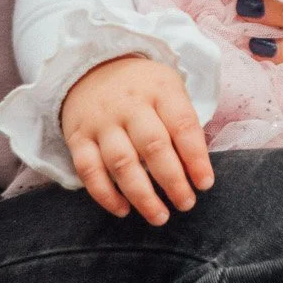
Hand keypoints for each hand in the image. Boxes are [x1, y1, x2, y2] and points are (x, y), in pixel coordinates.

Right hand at [60, 54, 214, 223]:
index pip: (182, 124)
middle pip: (153, 146)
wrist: (91, 66)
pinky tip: (123, 210)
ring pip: (122, 163)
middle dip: (173, 181)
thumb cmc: (142, 88)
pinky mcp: (77, 137)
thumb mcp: (168, 88)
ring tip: (160, 216)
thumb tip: (197, 170)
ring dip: (142, 195)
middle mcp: (129, 104)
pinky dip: (106, 195)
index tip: (205, 184)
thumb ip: (181, 123)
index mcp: (159, 89)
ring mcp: (101, 121)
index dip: (196, 157)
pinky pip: (89, 171)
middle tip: (186, 204)